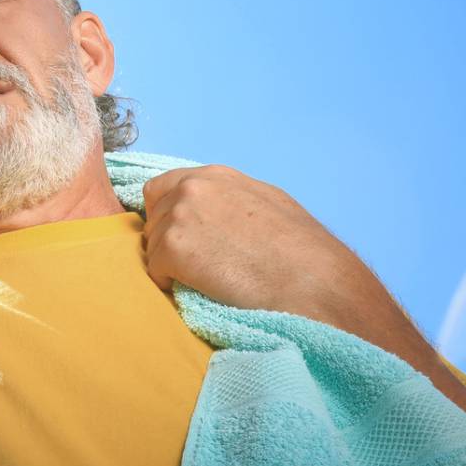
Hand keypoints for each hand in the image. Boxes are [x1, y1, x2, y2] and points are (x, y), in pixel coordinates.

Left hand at [140, 163, 373, 317]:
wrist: (313, 281)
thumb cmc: (302, 251)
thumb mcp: (268, 203)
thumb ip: (231, 200)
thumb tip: (216, 212)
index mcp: (215, 176)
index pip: (163, 188)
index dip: (169, 215)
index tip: (186, 237)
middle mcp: (192, 187)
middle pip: (153, 216)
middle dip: (167, 239)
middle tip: (197, 264)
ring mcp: (180, 215)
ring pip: (152, 244)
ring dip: (170, 263)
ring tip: (206, 279)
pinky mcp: (173, 247)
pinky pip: (154, 270)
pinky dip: (170, 284)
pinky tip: (200, 290)